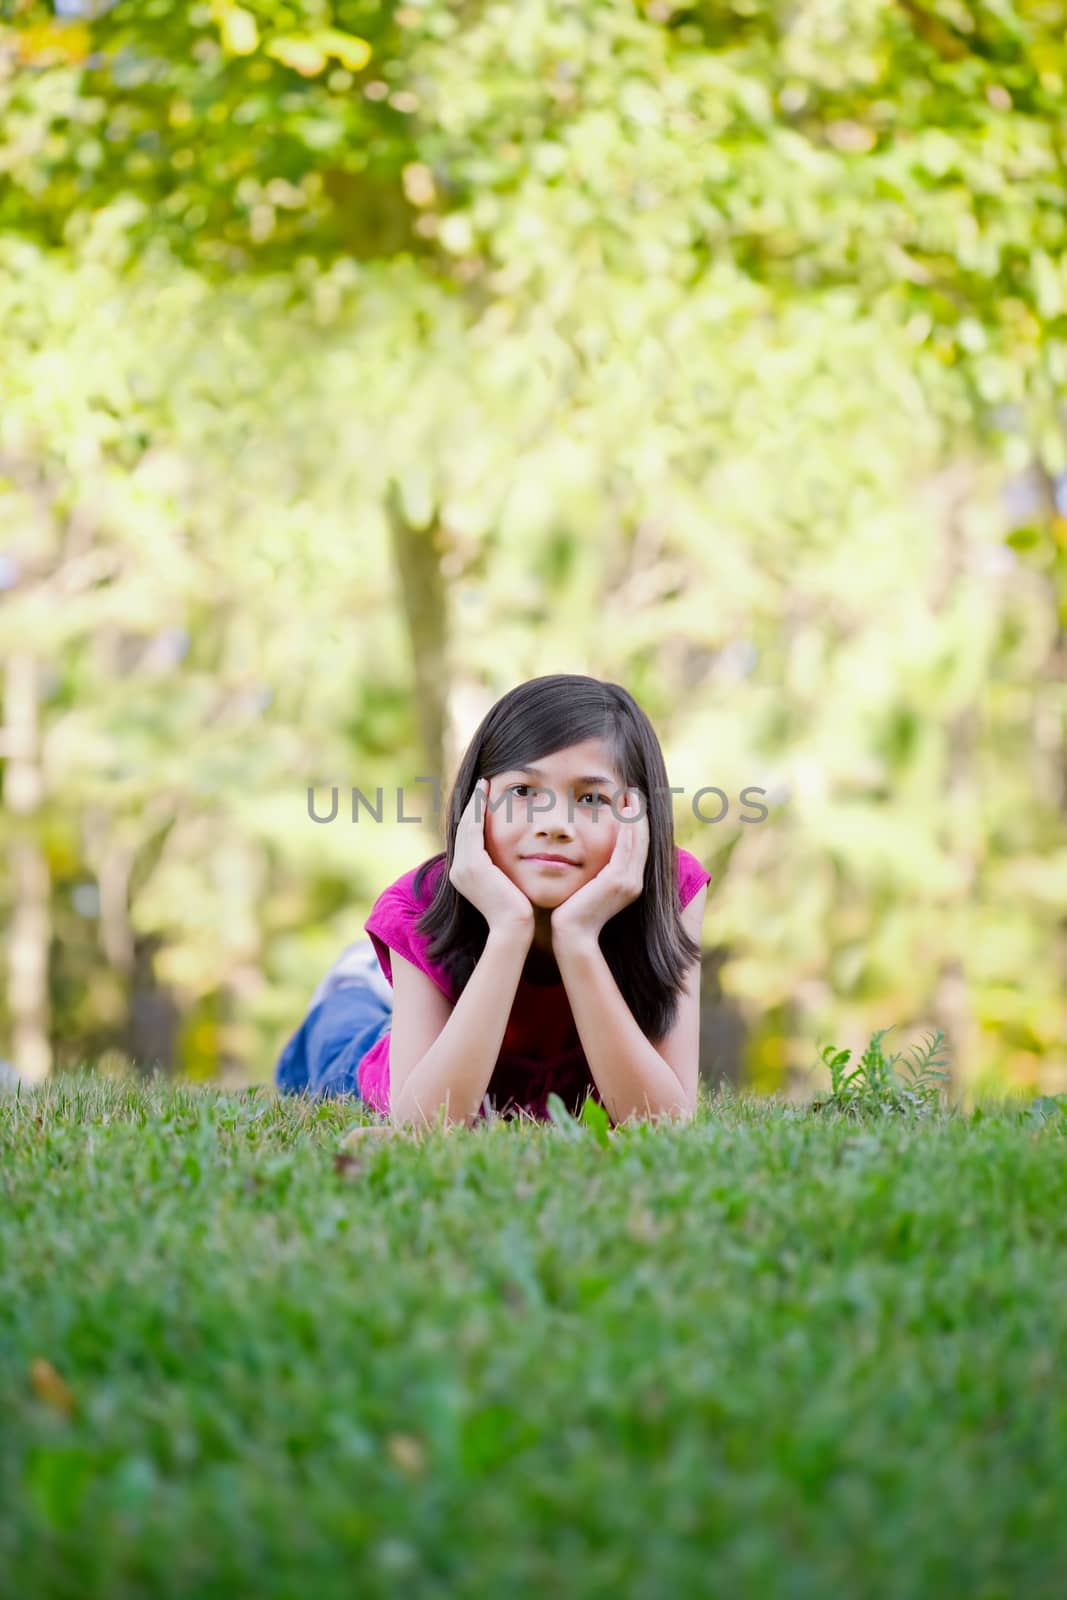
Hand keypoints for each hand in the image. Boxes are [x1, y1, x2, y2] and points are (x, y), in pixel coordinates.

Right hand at [449, 779, 534, 938]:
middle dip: (472, 804)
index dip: (475, 815)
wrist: (514, 928)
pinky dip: (478, 808)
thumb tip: (517, 856)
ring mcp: (462, 867)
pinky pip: (473, 827)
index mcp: (464, 874)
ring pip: (466, 824)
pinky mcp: (472, 865)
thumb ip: (505, 868)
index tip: (485, 796)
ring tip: (483, 783)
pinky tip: (487, 792)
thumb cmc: (520, 911)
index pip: (468, 837)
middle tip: (482, 783)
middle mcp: (458, 870)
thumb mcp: (509, 884)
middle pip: (464, 827)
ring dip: (474, 802)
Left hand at [550, 789, 648, 948]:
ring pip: (638, 840)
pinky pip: (627, 846)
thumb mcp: (586, 886)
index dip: (636, 824)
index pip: (636, 846)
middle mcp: (634, 882)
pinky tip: (626, 809)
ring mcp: (629, 882)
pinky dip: (629, 826)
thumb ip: (593, 870)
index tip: (630, 803)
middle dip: (639, 815)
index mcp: (629, 883)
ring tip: (632, 794)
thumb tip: (585, 853)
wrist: (571, 935)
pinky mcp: (619, 880)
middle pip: (642, 840)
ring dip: (636, 816)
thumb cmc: (571, 912)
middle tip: (635, 792)